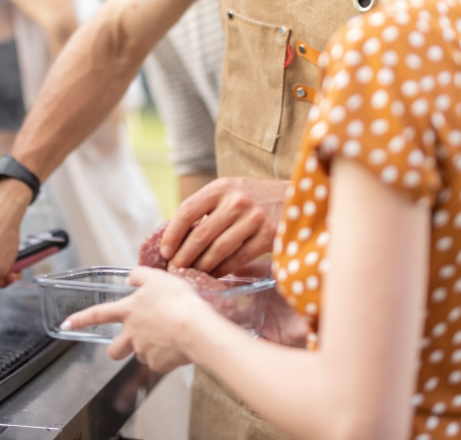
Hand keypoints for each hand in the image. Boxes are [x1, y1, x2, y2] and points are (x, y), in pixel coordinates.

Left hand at [65, 266, 217, 371]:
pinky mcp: (159, 365)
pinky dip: (167, 356)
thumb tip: (130, 278)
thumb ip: (140, 275)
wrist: (197, 329)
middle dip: (118, 348)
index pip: (98, 314)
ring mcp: (144, 352)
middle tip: (131, 341)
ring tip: (168, 336)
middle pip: (114, 350)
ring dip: (148, 348)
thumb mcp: (157, 277)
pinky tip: (178, 345)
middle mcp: (132, 334)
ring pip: (140, 355)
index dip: (80, 319)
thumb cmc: (178, 301)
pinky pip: (159, 362)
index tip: (66, 324)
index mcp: (128, 311)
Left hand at [161, 178, 286, 275]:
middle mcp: (237, 200)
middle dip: (184, 256)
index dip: (172, 233)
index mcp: (221, 187)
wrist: (296, 198)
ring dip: (202, 266)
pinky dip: (223, 269)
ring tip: (192, 274)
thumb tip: (176, 238)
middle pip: (201, 234)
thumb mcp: (230, 192)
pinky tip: (215, 274)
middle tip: (175, 269)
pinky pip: (238, 258)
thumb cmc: (254, 198)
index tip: (165, 251)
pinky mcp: (268, 236)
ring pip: (218, 250)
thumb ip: (207, 209)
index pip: (187, 210)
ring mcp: (254, 218)